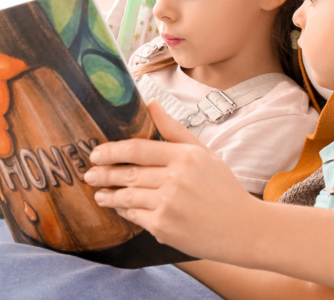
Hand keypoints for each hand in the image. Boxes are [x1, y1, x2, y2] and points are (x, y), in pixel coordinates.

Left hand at [84, 100, 263, 261]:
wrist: (244, 229)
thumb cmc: (223, 189)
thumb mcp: (204, 153)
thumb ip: (174, 129)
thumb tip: (150, 103)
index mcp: (185, 156)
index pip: (138, 149)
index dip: (112, 150)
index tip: (96, 152)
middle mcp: (176, 178)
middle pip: (128, 172)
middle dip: (103, 173)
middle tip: (89, 173)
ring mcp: (168, 204)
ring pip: (127, 196)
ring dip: (109, 195)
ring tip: (100, 194)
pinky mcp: (164, 226)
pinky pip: (135, 216)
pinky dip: (125, 212)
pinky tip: (121, 209)